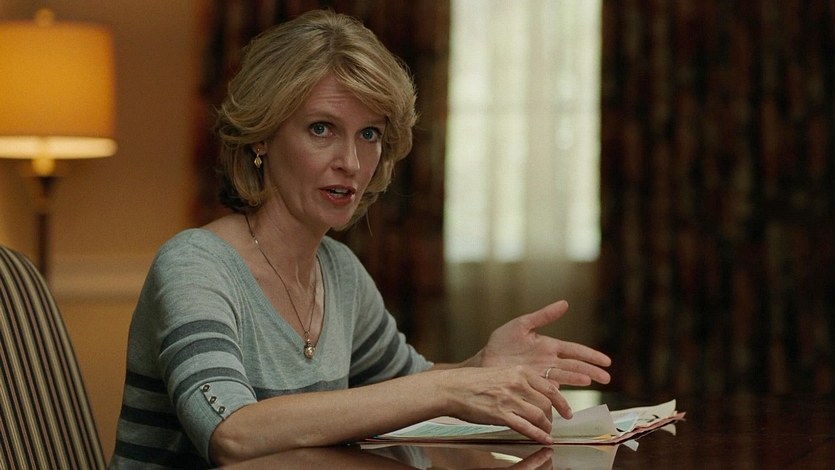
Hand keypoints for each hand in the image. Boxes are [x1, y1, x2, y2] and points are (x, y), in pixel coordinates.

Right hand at [441, 365, 570, 444]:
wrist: (452, 388)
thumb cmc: (472, 381)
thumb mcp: (501, 373)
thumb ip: (519, 381)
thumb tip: (536, 394)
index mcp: (519, 371)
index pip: (550, 387)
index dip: (562, 402)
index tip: (567, 411)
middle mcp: (517, 384)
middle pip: (547, 403)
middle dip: (553, 417)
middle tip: (553, 424)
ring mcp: (509, 400)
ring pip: (539, 416)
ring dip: (546, 427)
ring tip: (546, 432)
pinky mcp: (501, 415)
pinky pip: (526, 428)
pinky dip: (538, 435)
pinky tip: (543, 439)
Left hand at [477, 300, 610, 386]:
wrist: (483, 361)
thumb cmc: (501, 342)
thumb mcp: (522, 325)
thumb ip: (544, 316)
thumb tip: (565, 303)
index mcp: (549, 346)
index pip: (574, 350)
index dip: (590, 355)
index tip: (606, 361)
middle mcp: (549, 362)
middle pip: (574, 366)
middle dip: (591, 371)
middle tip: (607, 377)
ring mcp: (541, 375)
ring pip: (564, 378)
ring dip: (577, 380)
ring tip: (589, 381)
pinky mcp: (532, 386)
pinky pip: (548, 391)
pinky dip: (558, 396)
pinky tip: (565, 400)